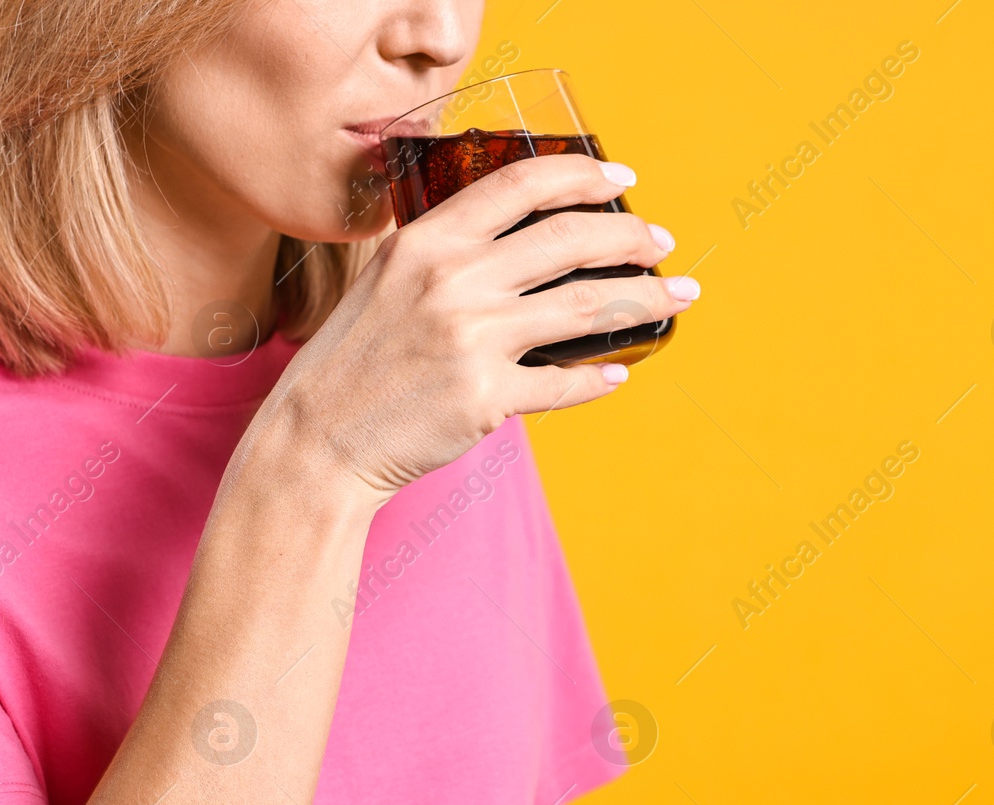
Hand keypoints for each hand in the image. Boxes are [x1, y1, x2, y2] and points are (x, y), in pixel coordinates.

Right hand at [263, 154, 695, 499]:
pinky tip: (620, 371)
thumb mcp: (383, 283)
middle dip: (632, 236)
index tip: (621, 179)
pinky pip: (563, 384)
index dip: (581, 174)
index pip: (520, 185)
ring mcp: (471, 341)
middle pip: (570, 241)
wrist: (316, 441)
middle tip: (662, 241)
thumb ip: (441, 254)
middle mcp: (453, 282)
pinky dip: (599, 378)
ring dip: (645, 299)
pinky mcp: (484, 399)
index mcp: (427, 243)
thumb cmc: (351, 363)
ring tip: (677, 297)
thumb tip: (515, 241)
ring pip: (586, 307)